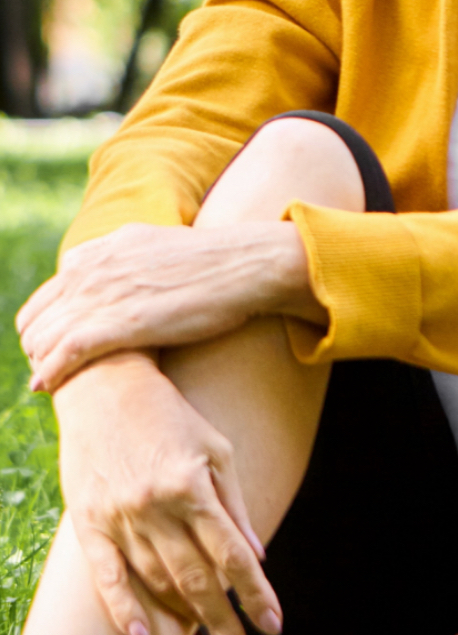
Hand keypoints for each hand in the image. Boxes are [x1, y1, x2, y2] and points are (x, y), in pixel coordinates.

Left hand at [17, 221, 315, 392]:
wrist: (244, 265)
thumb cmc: (214, 263)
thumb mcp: (158, 247)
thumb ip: (129, 260)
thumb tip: (126, 277)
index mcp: (98, 251)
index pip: (50, 293)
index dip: (49, 323)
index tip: (60, 345)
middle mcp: (90, 269)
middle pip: (36, 318)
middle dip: (39, 346)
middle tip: (55, 370)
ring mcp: (101, 294)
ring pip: (42, 337)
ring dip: (41, 363)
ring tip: (52, 383)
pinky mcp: (117, 322)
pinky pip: (63, 354)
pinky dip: (50, 373)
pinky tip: (48, 387)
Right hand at [55, 352, 282, 634]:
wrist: (105, 387)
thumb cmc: (171, 415)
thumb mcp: (216, 448)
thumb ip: (234, 504)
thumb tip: (255, 553)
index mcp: (192, 487)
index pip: (233, 555)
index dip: (256, 594)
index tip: (274, 625)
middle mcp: (155, 507)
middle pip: (197, 579)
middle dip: (224, 621)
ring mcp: (119, 518)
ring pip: (157, 581)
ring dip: (184, 616)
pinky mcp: (89, 522)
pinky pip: (108, 576)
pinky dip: (124, 609)